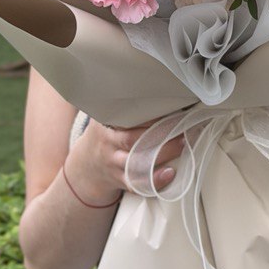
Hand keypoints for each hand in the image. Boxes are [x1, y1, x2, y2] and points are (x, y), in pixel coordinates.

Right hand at [67, 118, 186, 201]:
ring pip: (136, 161)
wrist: (87, 167)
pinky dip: (154, 180)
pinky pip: (137, 182)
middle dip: (158, 133)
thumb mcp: (104, 118)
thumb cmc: (105, 136)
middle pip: (132, 139)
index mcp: (105, 123)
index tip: (167, 107)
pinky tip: (169, 173)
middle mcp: (108, 143)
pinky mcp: (120, 179)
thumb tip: (152, 87)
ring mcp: (113, 163)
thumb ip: (122, 106)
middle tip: (182, 126)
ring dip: (161, 154)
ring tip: (182, 145)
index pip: (124, 116)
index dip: (146, 113)